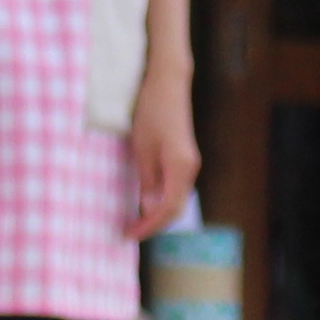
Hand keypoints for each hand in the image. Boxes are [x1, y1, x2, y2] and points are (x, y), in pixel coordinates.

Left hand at [126, 68, 200, 238]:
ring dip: (157, 214)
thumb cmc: (151, 111)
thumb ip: (148, 180)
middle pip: (175, 208)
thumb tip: (149, 210)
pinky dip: (161, 201)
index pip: (168, 209)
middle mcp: (190, 169)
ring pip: (176, 199)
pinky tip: (145, 203)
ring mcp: (189, 164)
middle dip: (153, 224)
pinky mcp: (184, 159)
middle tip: (129, 232)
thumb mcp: (142, 147)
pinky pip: (175, 188)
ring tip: (135, 222)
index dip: (149, 226)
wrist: (168, 84)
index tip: (129, 235)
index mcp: (180, 167)